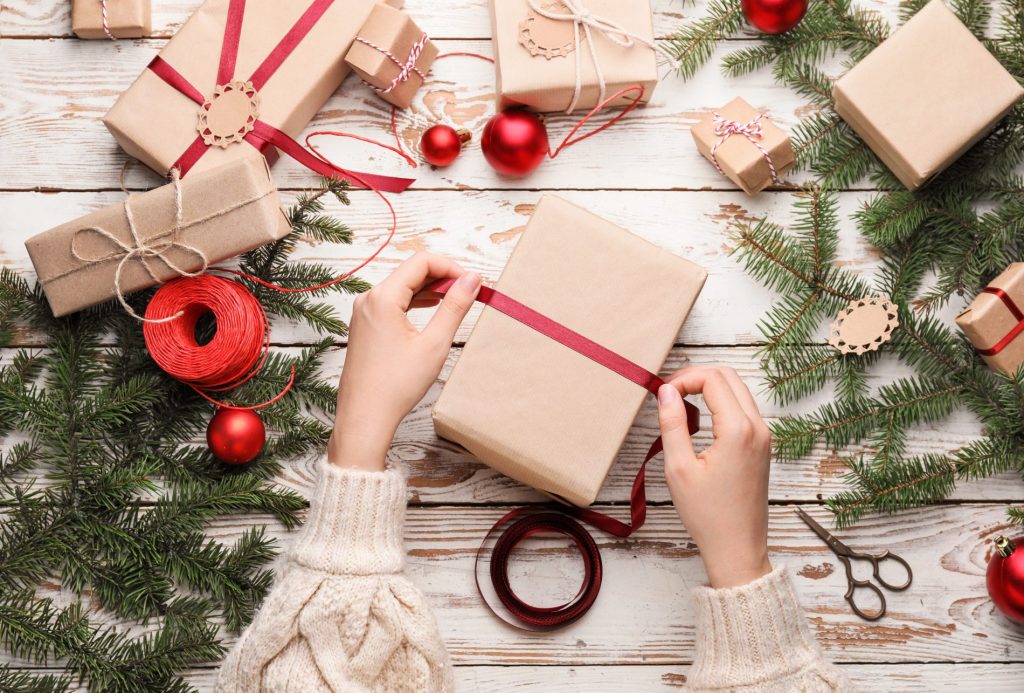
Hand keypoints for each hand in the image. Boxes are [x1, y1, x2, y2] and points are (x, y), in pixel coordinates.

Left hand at [329, 253, 480, 470]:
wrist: (365, 416)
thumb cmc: (396, 385)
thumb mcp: (434, 344)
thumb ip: (455, 306)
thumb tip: (472, 279)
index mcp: (382, 298)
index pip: (421, 261)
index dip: (451, 267)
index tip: (472, 282)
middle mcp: (368, 299)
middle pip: (410, 271)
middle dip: (442, 277)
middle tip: (468, 293)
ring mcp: (363, 313)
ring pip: (401, 287)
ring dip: (430, 290)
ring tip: (455, 302)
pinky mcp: (364, 327)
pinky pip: (392, 303)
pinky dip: (414, 302)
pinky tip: (432, 310)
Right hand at [657, 367, 772, 588]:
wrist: (738, 548)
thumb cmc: (707, 515)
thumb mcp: (678, 468)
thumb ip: (671, 424)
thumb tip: (665, 392)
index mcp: (738, 430)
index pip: (712, 378)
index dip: (683, 378)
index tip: (662, 395)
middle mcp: (758, 427)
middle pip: (728, 375)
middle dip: (696, 376)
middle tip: (669, 393)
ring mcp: (764, 436)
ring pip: (738, 390)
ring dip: (709, 388)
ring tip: (680, 406)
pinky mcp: (763, 446)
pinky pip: (743, 409)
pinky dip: (720, 404)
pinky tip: (699, 422)